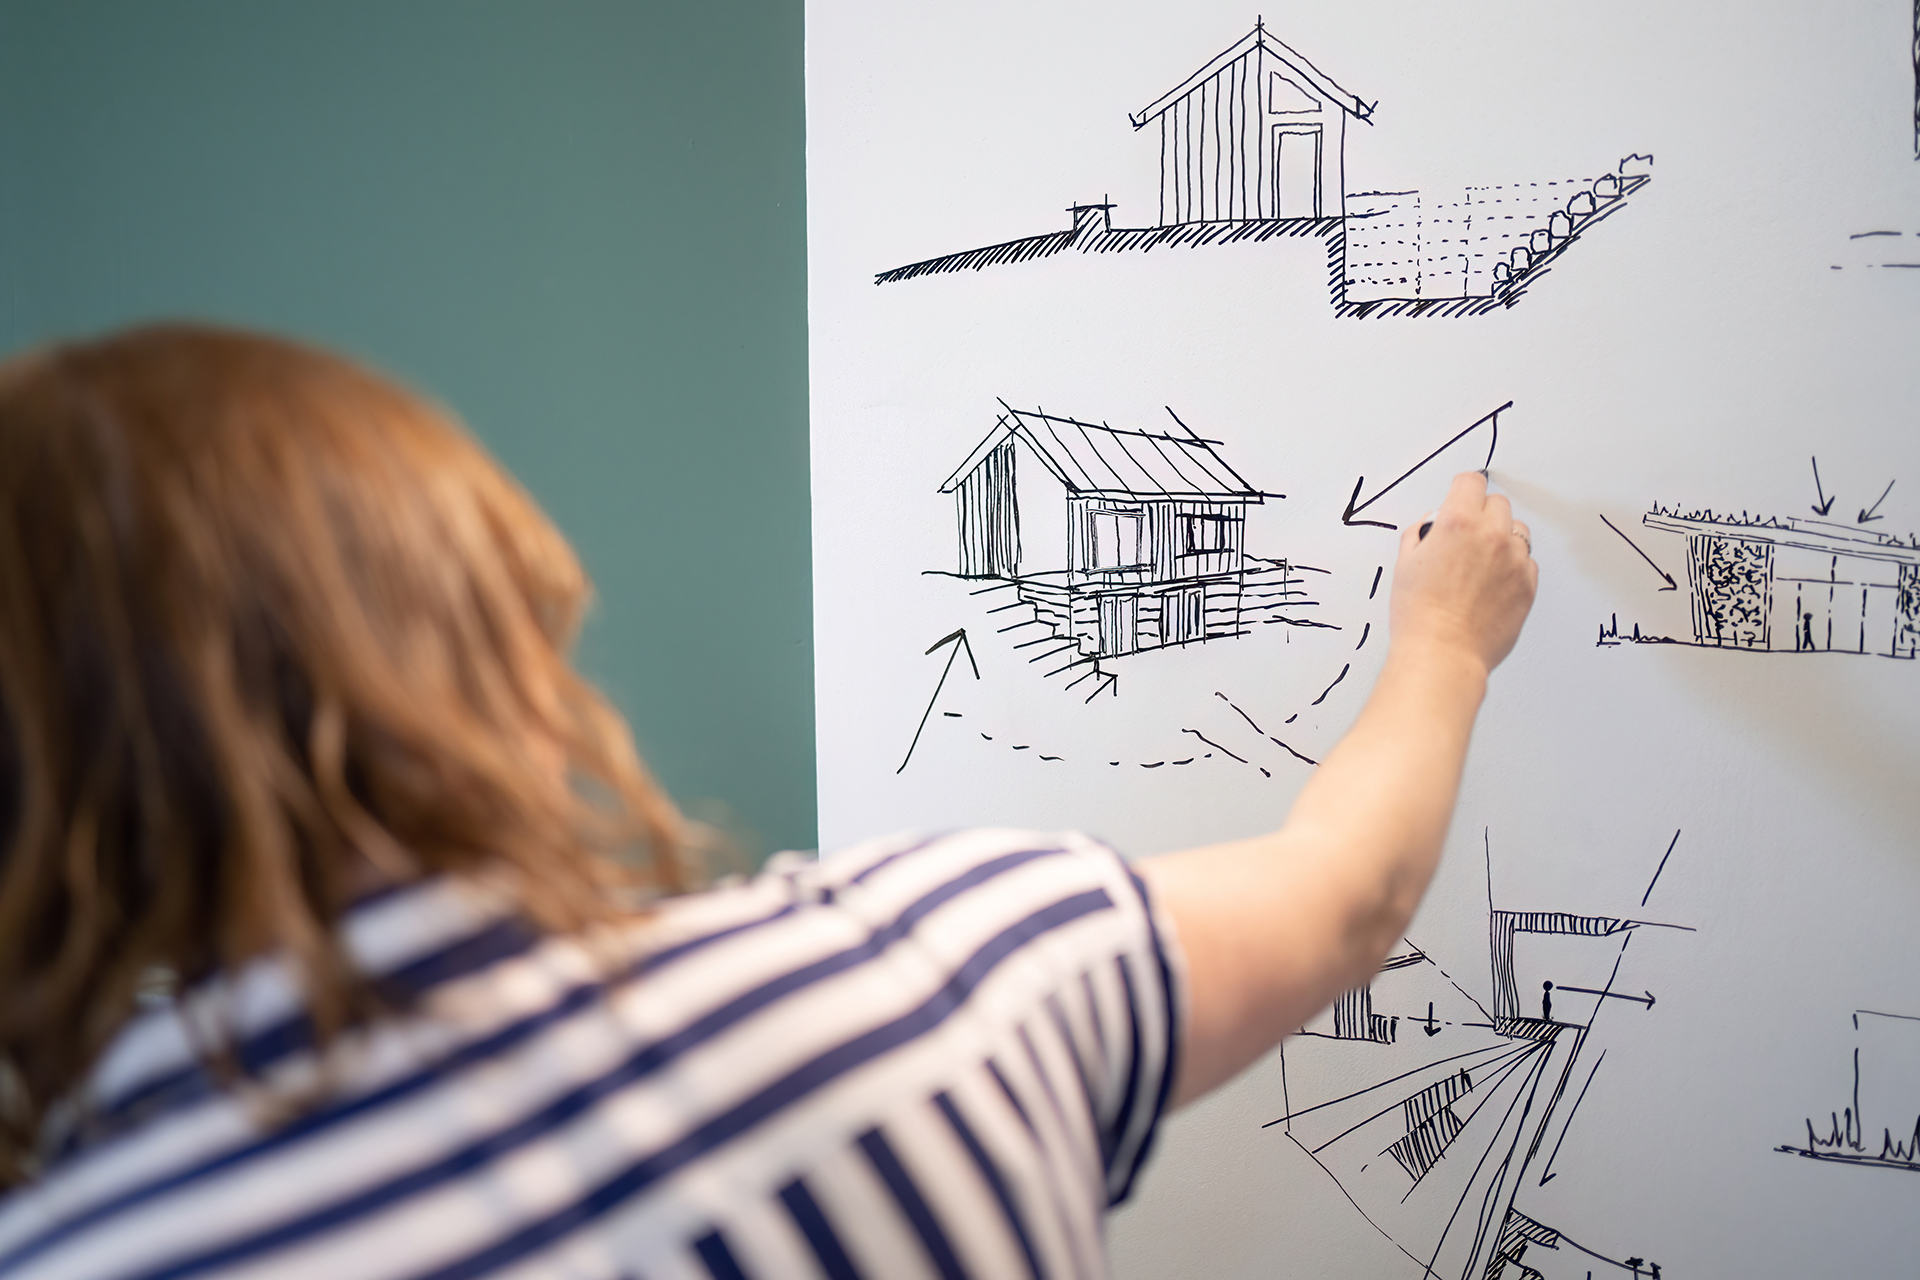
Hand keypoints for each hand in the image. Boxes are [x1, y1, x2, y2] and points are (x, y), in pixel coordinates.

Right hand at [1389, 472, 1537, 675]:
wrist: (1443, 654)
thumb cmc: (1420, 616)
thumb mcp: (1404, 566)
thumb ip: (1420, 536)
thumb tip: (1431, 527)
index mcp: (1457, 524)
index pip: (1472, 482)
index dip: (1463, 489)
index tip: (1461, 496)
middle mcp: (1491, 536)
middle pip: (1498, 504)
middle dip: (1482, 514)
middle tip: (1466, 537)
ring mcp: (1514, 561)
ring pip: (1517, 531)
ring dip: (1502, 538)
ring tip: (1481, 563)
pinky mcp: (1528, 585)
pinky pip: (1527, 562)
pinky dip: (1513, 567)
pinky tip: (1491, 584)